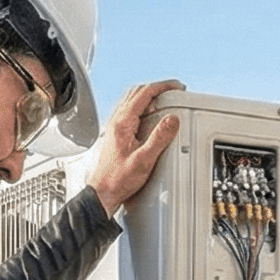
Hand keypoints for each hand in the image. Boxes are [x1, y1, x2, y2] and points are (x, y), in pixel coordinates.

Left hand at [86, 79, 185, 213]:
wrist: (103, 192)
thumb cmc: (118, 179)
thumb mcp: (144, 160)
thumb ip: (159, 138)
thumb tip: (172, 120)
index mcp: (122, 124)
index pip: (143, 94)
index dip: (162, 87)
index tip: (176, 87)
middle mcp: (117, 123)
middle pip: (136, 94)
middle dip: (157, 88)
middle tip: (174, 90)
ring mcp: (116, 128)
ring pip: (133, 102)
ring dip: (150, 96)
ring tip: (167, 99)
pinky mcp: (118, 136)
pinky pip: (132, 113)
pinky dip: (145, 107)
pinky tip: (153, 115)